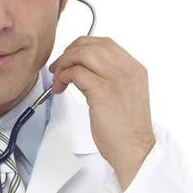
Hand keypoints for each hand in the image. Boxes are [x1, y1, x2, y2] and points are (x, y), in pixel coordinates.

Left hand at [49, 37, 155, 190]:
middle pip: (90, 45)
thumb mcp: (125, 95)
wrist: (134, 149)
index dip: (82, 46)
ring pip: (81, 55)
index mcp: (134, 69)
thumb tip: (85, 68)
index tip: (70, 57)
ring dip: (63, 64)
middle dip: (68, 53)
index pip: (105, 43)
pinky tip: (60, 88)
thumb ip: (112, 78)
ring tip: (58, 79)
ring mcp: (115, 80)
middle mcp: (127, 70)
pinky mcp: (101, 93)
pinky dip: (62, 77)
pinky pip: (75, 73)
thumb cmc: (126, 130)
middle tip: (57, 67)